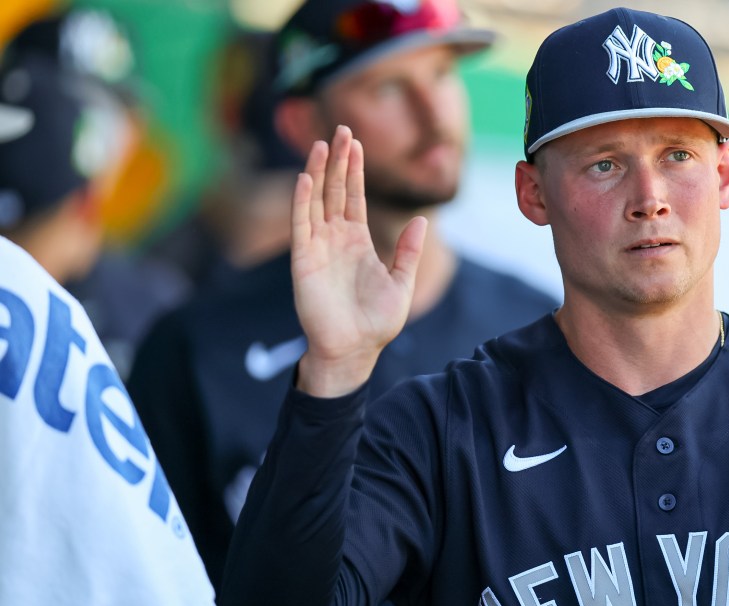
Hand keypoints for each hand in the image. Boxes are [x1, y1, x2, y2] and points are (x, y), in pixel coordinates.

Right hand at [291, 125, 426, 396]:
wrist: (354, 350)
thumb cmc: (377, 322)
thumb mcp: (402, 283)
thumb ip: (409, 251)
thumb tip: (422, 219)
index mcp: (358, 242)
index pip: (354, 198)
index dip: (354, 170)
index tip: (356, 143)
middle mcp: (335, 239)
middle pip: (334, 191)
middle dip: (337, 161)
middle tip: (340, 129)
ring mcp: (318, 247)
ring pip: (316, 200)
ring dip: (317, 172)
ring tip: (321, 143)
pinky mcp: (304, 260)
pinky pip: (301, 225)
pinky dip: (302, 201)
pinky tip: (305, 178)